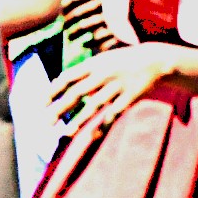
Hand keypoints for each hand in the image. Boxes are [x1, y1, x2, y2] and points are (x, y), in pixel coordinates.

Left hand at [50, 42, 173, 159]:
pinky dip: (103, 126)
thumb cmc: (122, 62)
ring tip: (66, 133)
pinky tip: (92, 137)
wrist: (155, 61)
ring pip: (94, 106)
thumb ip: (81, 72)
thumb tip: (57, 82)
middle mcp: (103, 75)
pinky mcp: (130, 97)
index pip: (67, 77)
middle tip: (47, 122)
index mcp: (94, 64)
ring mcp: (117, 86)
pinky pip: (114, 114)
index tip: (42, 104)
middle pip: (77, 93)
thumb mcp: (101, 60)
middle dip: (60, 108)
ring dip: (79, 121)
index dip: (53, 90)